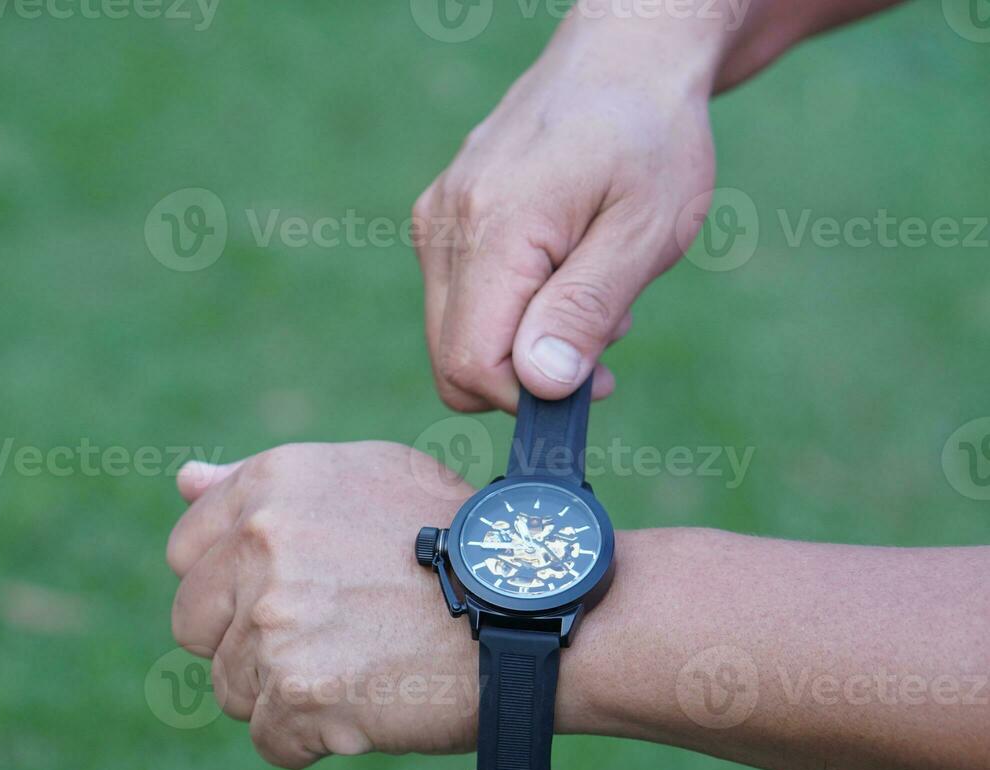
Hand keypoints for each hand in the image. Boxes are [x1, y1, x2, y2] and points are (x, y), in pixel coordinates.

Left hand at [165, 442, 478, 767]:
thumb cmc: (457, 539)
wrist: (535, 606)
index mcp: (274, 485)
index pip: (186, 553)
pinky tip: (365, 710)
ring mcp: (276, 621)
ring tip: (357, 671)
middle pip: (194, 625)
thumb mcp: (364, 477)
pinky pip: (270, 740)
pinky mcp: (300, 692)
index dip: (228, 584)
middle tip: (321, 641)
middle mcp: (263, 544)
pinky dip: (312, 739)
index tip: (276, 596)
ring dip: (283, 693)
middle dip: (244, 642)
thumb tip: (184, 481)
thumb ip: (261, 483)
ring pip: (231, 687)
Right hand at [414, 21, 719, 411]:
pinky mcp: (437, 219)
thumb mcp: (645, 229)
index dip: (530, 396)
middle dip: (526, 375)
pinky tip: (561, 269)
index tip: (598, 382)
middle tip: (602, 340)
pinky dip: (507, 311)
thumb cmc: (649, 140)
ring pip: (453, 336)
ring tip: (591, 289)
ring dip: (520, 343)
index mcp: (494, 228)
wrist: (623, 58)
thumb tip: (539, 384)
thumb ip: (587, 307)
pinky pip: (456, 301)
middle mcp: (444, 224)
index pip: (470, 363)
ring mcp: (434, 219)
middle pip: (451, 361)